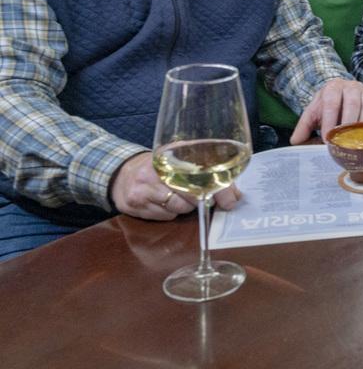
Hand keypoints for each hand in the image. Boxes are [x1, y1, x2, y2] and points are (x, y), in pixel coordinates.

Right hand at [111, 152, 242, 219]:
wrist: (121, 174)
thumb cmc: (159, 168)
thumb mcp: (179, 158)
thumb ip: (206, 169)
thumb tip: (234, 193)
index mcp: (172, 152)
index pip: (202, 170)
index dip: (220, 187)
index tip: (231, 199)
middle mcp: (156, 169)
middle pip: (192, 192)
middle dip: (205, 199)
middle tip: (209, 200)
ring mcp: (144, 187)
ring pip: (179, 207)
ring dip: (186, 207)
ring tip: (180, 197)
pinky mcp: (136, 203)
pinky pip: (165, 216)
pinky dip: (171, 213)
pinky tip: (165, 202)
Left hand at [291, 78, 362, 143]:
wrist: (342, 95)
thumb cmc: (326, 107)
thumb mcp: (313, 114)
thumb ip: (303, 127)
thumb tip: (295, 141)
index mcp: (332, 88)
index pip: (331, 103)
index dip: (329, 122)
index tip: (327, 139)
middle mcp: (351, 86)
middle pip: (352, 103)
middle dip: (347, 124)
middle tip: (343, 143)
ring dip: (362, 125)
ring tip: (356, 142)